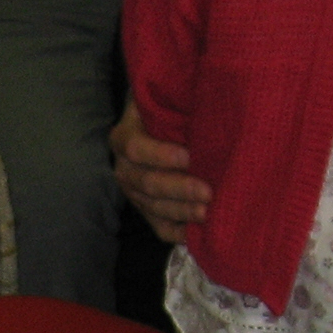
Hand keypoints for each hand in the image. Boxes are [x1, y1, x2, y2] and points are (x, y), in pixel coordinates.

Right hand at [110, 97, 208, 243]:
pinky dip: (179, 233)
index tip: (190, 156)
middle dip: (180, 189)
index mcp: (124, 137)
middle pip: (147, 183)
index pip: (136, 148)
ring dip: (183, 212)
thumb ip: (175, 99)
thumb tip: (206, 102)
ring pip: (154, 207)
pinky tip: (199, 232)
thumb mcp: (163, 98)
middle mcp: (124, 168)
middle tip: (208, 192)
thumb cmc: (167, 108)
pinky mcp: (147, 211)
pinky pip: (160, 228)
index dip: (162, 155)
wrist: (157, 125)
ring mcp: (134, 193)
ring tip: (208, 213)